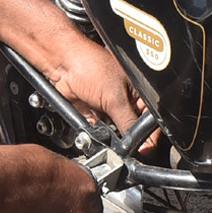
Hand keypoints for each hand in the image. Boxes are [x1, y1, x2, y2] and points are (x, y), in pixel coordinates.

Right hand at [0, 145, 100, 212]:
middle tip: (44, 195)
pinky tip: (20, 211)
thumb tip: (60, 177)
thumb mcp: (53, 160)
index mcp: (84, 191)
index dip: (82, 201)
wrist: (3, 181)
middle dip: (62, 207)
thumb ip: (64, 176)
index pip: (94, 205)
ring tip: (29, 201)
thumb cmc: (24, 165)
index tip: (73, 196)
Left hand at [47, 37, 156, 151]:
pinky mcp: (92, 111)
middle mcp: (125, 99)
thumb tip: (140, 144)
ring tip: (102, 122)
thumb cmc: (90, 65)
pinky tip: (91, 118)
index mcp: (138, 92)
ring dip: (107, 132)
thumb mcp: (114, 98)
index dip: (147, 135)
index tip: (143, 149)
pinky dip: (94, 128)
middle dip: (124, 134)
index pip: (150, 120)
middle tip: (121, 137)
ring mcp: (107, 105)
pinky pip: (97, 128)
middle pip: (131, 128)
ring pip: (113, 131)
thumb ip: (128, 123)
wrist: (61, 63)